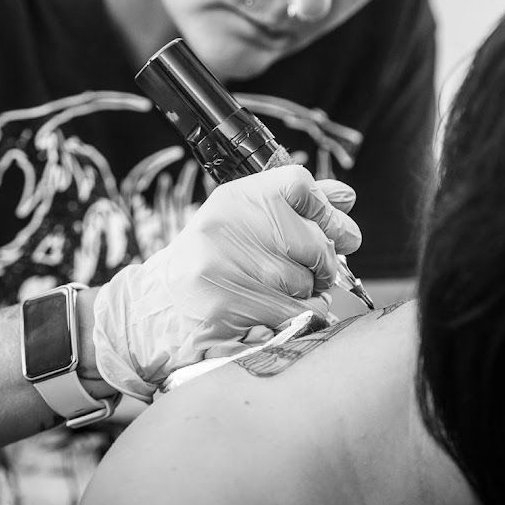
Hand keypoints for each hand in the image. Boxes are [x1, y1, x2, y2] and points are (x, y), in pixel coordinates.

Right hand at [92, 165, 360, 401]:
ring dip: (309, 296)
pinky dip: (296, 320)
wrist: (158, 309)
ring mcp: (223, 267)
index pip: (297, 183)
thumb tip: (346, 197)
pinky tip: (276, 315)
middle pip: (312, 243)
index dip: (328, 211)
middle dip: (325, 265)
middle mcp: (226, 226)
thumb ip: (297, 207)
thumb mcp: (246, 221)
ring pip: (304, 284)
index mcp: (234, 199)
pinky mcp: (225, 307)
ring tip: (283, 294)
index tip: (343, 234)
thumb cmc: (212, 261)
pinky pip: (288, 316)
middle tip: (318, 275)